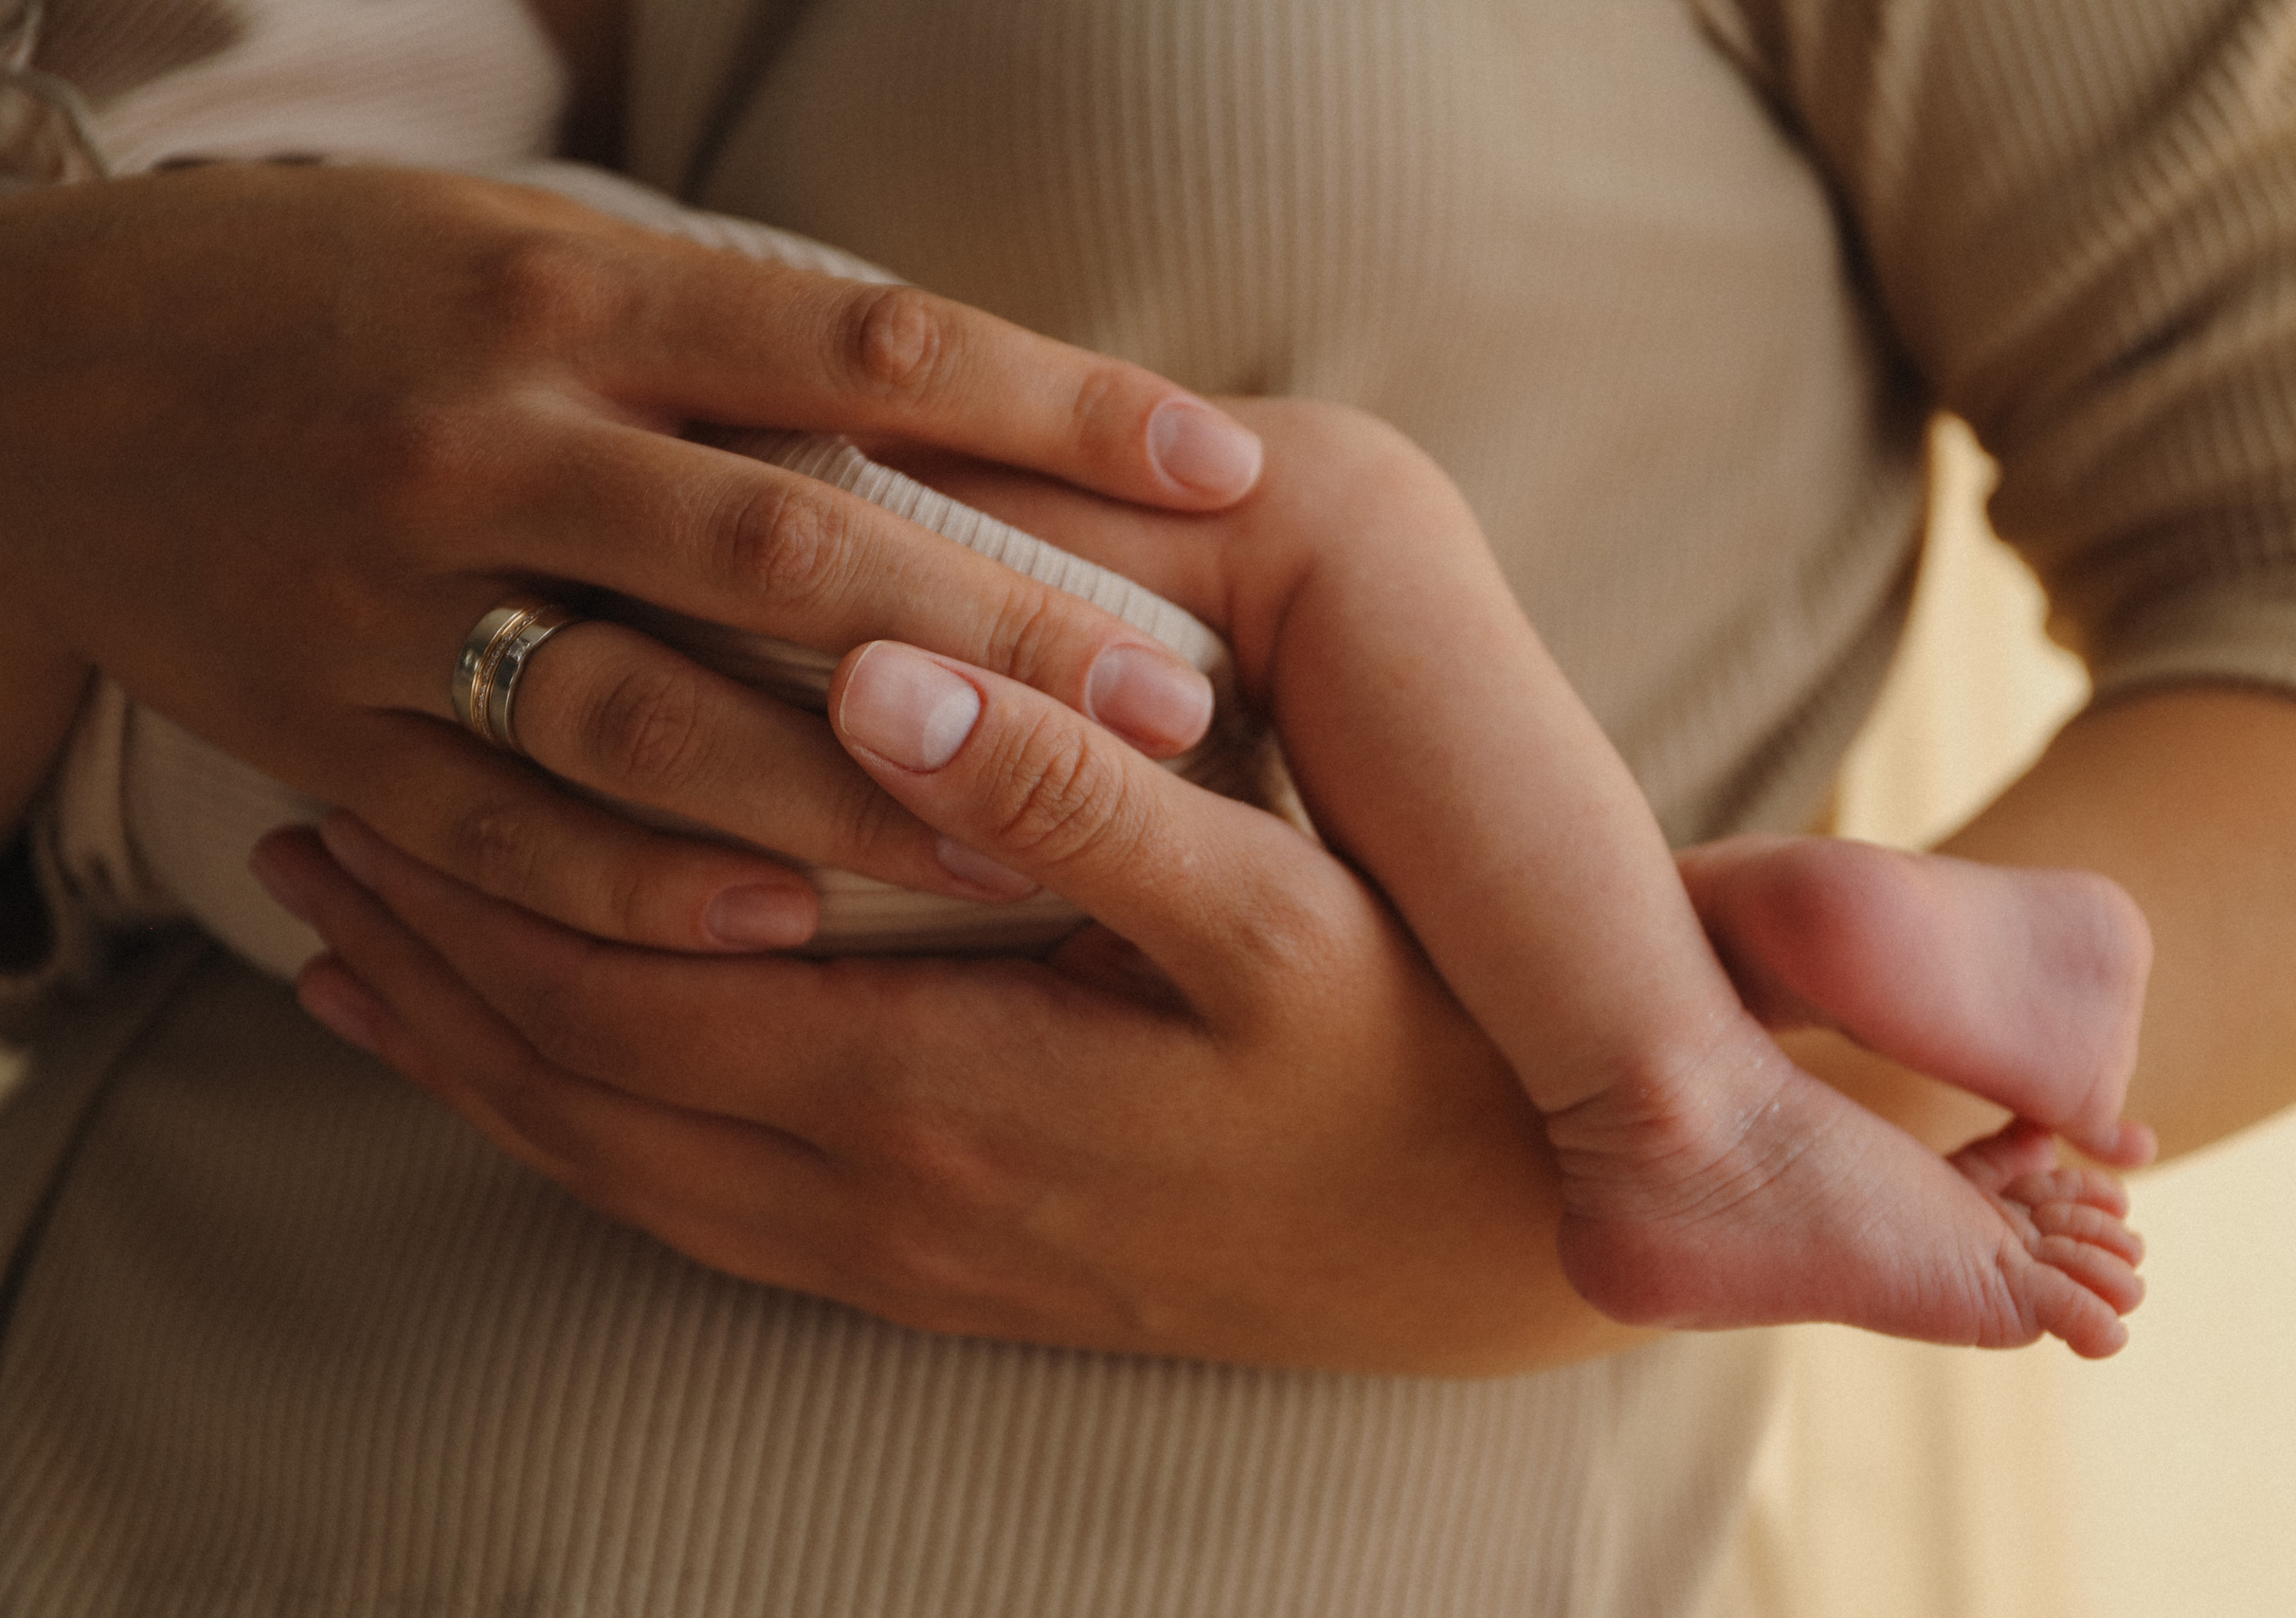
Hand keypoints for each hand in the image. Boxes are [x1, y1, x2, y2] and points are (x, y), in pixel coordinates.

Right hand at [0, 162, 1259, 949]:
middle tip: (1179, 710)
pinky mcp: (318, 722)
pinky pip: (499, 831)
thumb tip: (987, 406)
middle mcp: (489, 435)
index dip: (1061, 407)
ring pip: (649, 713)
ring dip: (845, 791)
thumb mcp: (537, 247)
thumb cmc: (354, 291)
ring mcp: (390, 591)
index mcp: (569, 290)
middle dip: (999, 634)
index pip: (865, 347)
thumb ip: (737, 329)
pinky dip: (641, 888)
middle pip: (786, 548)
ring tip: (1016, 853)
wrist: (43, 364)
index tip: (1222, 468)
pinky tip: (785, 925)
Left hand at [249, 642, 1648, 1374]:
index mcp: (937, 1089)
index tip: (355, 805)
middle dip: (432, 980)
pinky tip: (570, 1106)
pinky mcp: (961, 1272)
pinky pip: (714, 1224)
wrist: (1510, 1248)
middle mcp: (890, 1193)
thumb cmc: (1413, 1067)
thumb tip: (876, 681)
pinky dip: (597, 1151)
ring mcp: (918, 1250)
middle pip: (586, 1093)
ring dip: (487, 1072)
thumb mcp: (1279, 921)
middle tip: (302, 869)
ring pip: (631, 1170)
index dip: (474, 912)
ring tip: (370, 985)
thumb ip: (1073, 803)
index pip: (629, 1002)